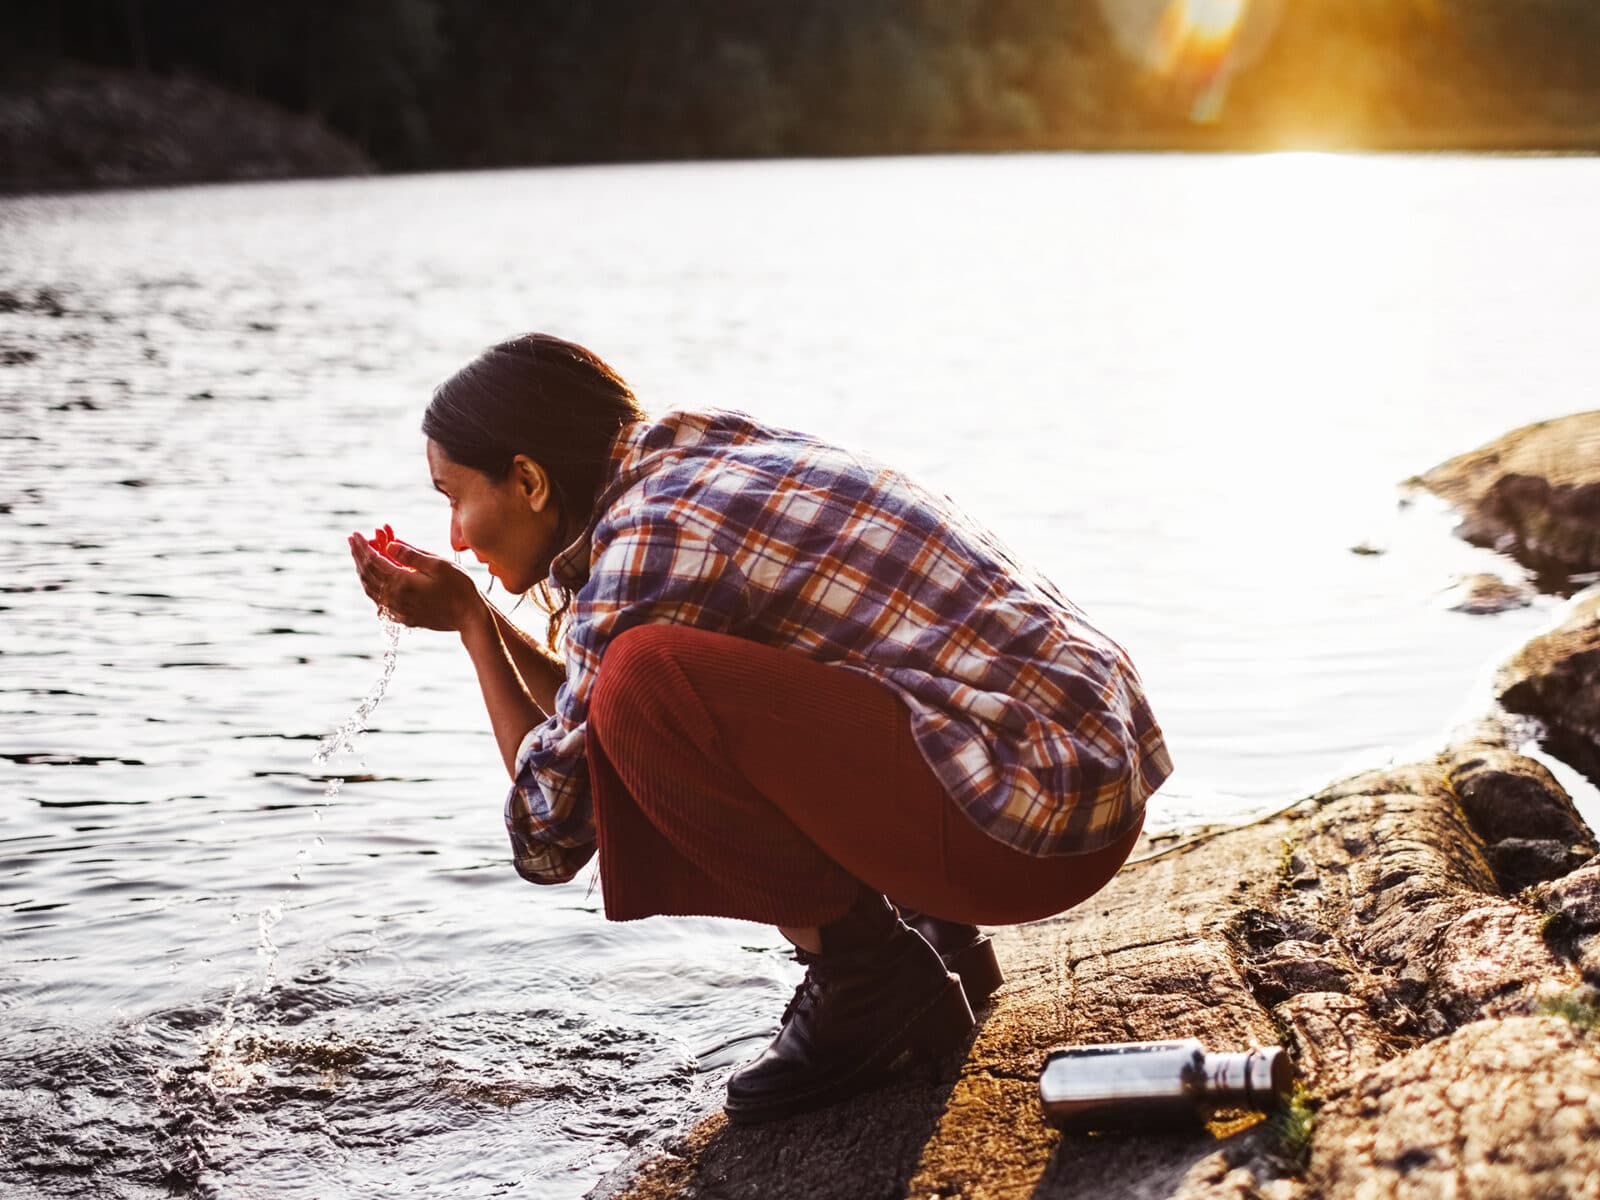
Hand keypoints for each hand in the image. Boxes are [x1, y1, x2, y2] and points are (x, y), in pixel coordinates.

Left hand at [348, 526, 480, 632]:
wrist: (469, 617)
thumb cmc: (458, 588)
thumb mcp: (438, 564)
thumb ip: (411, 554)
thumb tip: (389, 545)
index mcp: (401, 582)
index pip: (373, 560)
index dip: (363, 546)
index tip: (356, 533)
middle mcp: (394, 598)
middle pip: (367, 574)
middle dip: (358, 555)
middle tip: (352, 540)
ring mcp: (397, 610)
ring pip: (370, 589)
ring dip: (362, 571)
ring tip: (359, 557)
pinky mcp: (404, 617)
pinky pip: (379, 601)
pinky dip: (372, 587)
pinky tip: (374, 580)